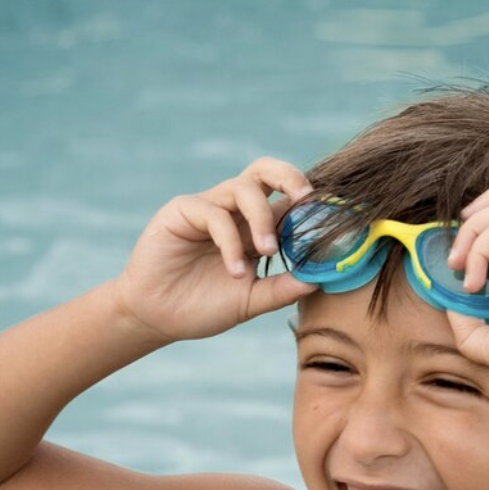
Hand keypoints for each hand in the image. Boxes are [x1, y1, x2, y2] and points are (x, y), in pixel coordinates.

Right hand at [110, 158, 317, 342]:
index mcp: (254, 227)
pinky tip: (234, 271)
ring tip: (266, 252)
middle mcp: (233, 211)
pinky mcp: (182, 210)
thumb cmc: (202, 307)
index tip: (332, 222)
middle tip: (307, 199)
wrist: (157, 318)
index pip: (286, 201)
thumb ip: (282, 289)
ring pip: (244, 188)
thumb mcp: (250, 302)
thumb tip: (320, 278)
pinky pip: (215, 213)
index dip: (309, 205)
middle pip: (266, 171)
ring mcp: (208, 206)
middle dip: (291, 177)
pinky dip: (230, 241)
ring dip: (262, 218)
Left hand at [439, 188, 488, 391]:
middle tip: (455, 253)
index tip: (457, 259)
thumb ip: (466, 321)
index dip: (481, 223)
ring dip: (473, 231)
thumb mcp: (486, 339)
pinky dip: (481, 248)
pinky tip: (475, 282)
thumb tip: (448, 302)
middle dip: (477, 213)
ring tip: (459, 266)